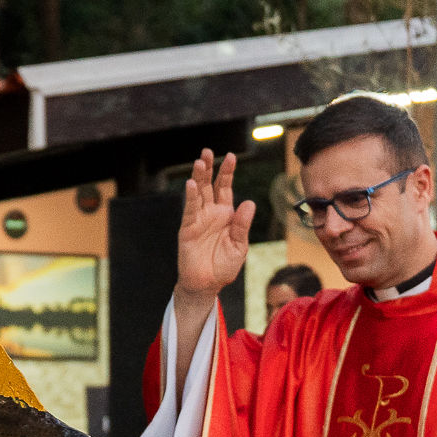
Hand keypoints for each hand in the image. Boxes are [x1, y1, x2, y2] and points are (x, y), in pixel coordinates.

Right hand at [176, 150, 253, 302]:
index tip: (231, 156)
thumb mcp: (239, 246)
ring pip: (198, 193)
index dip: (227, 172)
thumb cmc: (224, 266)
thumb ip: (242, 225)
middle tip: (208, 152)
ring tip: (200, 162)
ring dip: (198, 178)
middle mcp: (211, 213)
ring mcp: (198, 219)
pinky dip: (190, 197)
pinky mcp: (187, 228)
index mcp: (226, 214)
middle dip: (209, 168)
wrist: (207, 284)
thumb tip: (249, 202)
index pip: (226, 188)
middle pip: (209, 185)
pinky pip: (189, 210)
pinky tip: (190, 184)